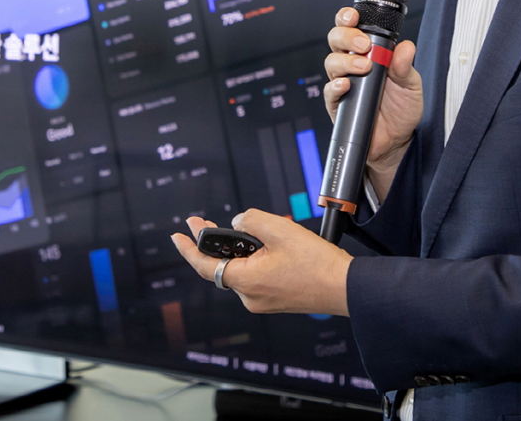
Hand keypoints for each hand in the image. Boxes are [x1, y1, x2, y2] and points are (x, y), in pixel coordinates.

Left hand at [171, 210, 351, 315]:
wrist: (343, 287)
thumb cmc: (316, 263)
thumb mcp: (279, 229)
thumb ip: (250, 220)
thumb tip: (238, 223)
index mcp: (246, 281)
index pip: (205, 266)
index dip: (188, 249)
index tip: (178, 235)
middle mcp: (249, 296)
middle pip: (224, 265)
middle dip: (219, 243)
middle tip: (207, 222)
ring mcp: (262, 301)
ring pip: (242, 269)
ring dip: (243, 251)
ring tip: (261, 233)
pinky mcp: (273, 300)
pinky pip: (255, 277)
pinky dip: (256, 261)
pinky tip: (272, 248)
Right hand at [324, 7, 422, 196]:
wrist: (397, 141)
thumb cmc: (402, 109)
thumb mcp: (411, 85)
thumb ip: (406, 66)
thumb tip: (405, 47)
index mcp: (369, 53)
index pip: (352, 28)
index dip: (347, 18)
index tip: (354, 17)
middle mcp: (352, 64)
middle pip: (335, 40)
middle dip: (346, 36)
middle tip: (364, 45)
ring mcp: (343, 83)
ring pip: (331, 62)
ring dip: (346, 60)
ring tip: (364, 67)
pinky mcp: (337, 104)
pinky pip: (330, 91)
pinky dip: (336, 85)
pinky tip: (347, 85)